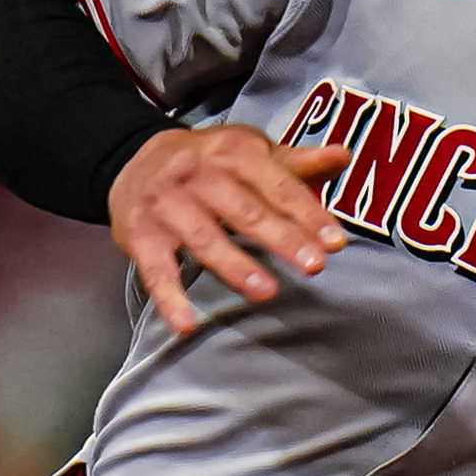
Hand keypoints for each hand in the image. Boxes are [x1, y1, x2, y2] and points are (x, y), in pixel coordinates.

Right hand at [109, 123, 352, 338]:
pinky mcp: (140, 235)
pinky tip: (185, 324)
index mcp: (234, 151)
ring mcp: (168, 206)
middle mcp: (199, 175)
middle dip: (281, 238)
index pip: (278, 185)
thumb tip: (342, 156)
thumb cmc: (207, 162)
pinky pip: (156, 270)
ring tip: (266, 292)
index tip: (335, 242)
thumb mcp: (249, 152)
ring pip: (205, 239)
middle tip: (314, 266)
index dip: (308, 213)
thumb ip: (295, 164)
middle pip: (245, 211)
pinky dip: (170, 298)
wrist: (133, 158)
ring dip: (236, 266)